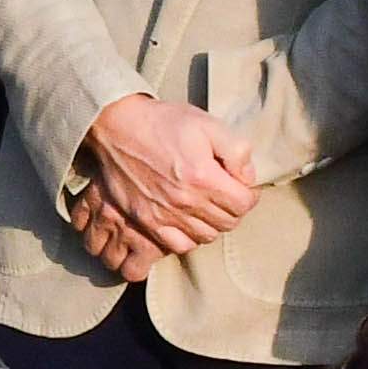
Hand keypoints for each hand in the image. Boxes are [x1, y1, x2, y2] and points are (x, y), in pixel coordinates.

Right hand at [73, 93, 257, 279]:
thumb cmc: (164, 123)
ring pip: (206, 236)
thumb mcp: (207, 124)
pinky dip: (190, 238)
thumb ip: (236, 150)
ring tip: (208, 206)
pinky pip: (179, 245)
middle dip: (234, 209)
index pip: (243, 204)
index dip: (249, 194)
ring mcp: (164, 215)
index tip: (243, 186)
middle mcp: (185, 201)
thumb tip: (247, 177)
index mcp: (203, 176)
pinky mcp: (147, 221)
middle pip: (228, 223)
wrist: (118, 127)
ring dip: (213, 224)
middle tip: (227, 195)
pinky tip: (188, 220)